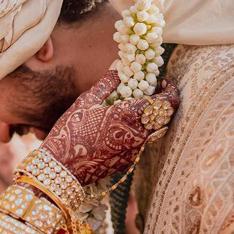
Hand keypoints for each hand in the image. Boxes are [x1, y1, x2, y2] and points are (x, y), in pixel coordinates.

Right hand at [41, 70, 179, 185]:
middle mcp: (140, 133)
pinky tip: (120, 128)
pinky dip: (139, 130)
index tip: (162, 82)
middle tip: (149, 94)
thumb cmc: (71, 132)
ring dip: (151, 117)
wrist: (63, 168)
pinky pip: (143, 141)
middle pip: (166, 115)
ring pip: (156, 129)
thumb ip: (107, 83)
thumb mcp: (86, 102)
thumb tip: (118, 65)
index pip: (167, 101)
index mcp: (130, 115)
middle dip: (161, 102)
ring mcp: (137, 149)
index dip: (169, 89)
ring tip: (133, 110)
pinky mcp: (131, 160)